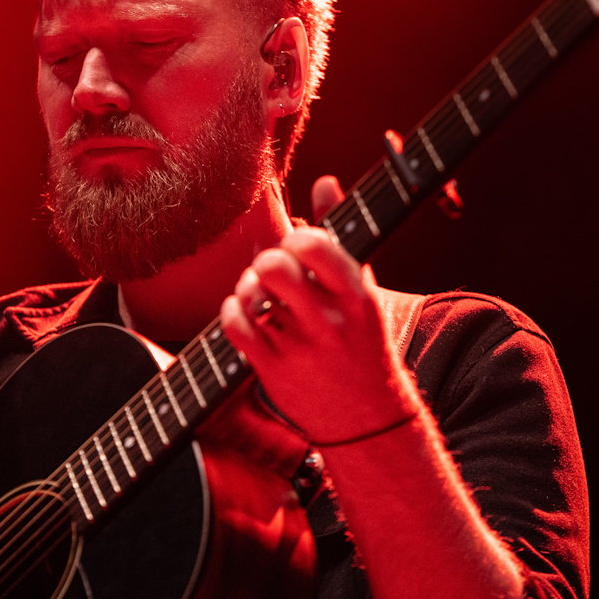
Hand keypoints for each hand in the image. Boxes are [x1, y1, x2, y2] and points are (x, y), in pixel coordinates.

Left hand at [220, 176, 418, 443]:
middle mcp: (328, 320)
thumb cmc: (360, 341)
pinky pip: (234, 326)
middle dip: (267, 262)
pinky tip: (244, 313)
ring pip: (252, 294)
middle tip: (273, 273)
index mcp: (356, 294)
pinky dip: (231, 312)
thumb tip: (325, 180)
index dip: (297, 238)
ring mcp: (299, 347)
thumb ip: (340, 233)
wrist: (367, 418)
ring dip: (248, 287)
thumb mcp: (363, 288)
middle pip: (276, 266)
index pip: (316, 245)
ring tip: (259, 294)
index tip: (298, 250)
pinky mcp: (272, 369)